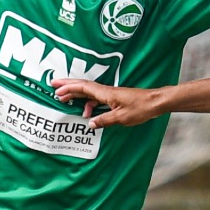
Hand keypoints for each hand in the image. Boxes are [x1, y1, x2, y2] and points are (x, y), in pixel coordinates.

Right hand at [51, 77, 166, 127]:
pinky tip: (87, 112)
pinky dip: (88, 103)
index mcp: (106, 93)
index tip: (56, 87)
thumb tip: (89, 123)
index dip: (68, 87)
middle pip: (83, 86)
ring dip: (76, 95)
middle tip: (53, 86)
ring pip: (88, 92)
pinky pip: (96, 99)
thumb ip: (104, 120)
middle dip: (67, 85)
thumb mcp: (121, 118)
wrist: (155, 102)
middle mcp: (106, 91)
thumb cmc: (140, 108)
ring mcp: (110, 94)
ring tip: (65, 100)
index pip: (83, 87)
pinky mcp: (114, 99)